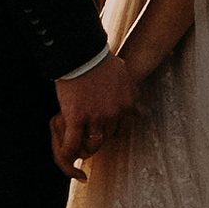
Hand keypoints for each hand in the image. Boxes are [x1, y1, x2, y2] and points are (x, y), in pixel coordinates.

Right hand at [48, 48, 139, 179]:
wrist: (83, 53)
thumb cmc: (101, 62)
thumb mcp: (125, 77)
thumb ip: (133, 96)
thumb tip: (141, 113)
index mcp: (128, 105)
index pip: (121, 129)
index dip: (110, 130)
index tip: (101, 129)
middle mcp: (115, 113)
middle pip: (107, 136)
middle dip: (97, 136)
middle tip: (86, 136)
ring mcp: (96, 117)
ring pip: (92, 142)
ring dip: (84, 145)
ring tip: (78, 146)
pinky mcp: (77, 118)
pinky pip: (72, 143)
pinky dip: (69, 152)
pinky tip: (66, 153)